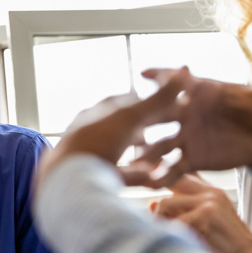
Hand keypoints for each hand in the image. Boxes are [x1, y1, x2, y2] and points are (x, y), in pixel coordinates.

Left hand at [35, 70, 188, 193]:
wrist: (67, 181)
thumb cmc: (96, 142)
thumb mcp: (130, 117)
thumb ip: (157, 99)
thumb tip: (184, 71)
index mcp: (95, 113)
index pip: (124, 101)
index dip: (147, 100)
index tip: (169, 103)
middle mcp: (91, 133)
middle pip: (123, 128)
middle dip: (145, 129)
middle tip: (170, 130)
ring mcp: (92, 157)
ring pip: (122, 153)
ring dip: (143, 154)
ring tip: (162, 157)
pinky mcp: (95, 180)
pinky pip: (121, 175)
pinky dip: (137, 175)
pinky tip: (152, 178)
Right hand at [138, 57, 251, 186]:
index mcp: (201, 92)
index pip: (178, 82)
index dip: (163, 76)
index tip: (144, 73)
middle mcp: (186, 113)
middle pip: (161, 114)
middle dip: (145, 118)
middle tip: (128, 121)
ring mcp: (185, 137)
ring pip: (161, 144)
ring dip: (147, 152)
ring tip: (135, 161)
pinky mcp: (191, 158)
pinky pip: (174, 168)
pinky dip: (163, 175)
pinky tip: (151, 184)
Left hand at [150, 174, 251, 252]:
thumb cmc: (223, 246)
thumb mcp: (200, 225)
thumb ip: (179, 212)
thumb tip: (151, 203)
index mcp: (210, 191)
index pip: (177, 179)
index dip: (160, 188)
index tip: (152, 205)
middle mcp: (210, 192)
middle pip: (166, 188)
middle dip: (157, 209)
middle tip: (158, 227)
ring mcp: (209, 201)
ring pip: (164, 204)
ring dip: (160, 222)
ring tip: (168, 237)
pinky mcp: (207, 214)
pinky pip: (174, 222)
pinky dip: (171, 235)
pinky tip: (180, 244)